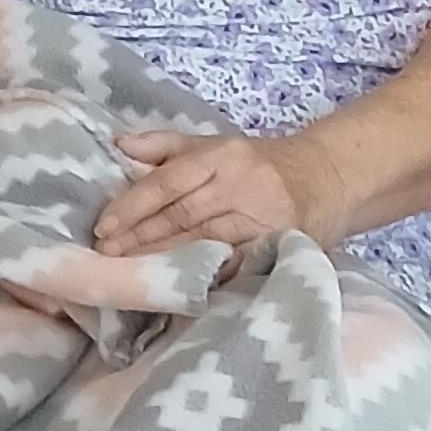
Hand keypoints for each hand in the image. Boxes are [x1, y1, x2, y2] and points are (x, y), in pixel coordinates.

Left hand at [93, 127, 328, 259]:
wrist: (327, 178)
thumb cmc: (260, 164)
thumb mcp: (217, 144)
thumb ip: (167, 145)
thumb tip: (119, 146)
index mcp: (223, 156)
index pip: (169, 181)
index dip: (134, 205)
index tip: (104, 226)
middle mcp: (242, 184)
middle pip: (183, 214)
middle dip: (141, 237)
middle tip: (106, 254)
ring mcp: (262, 219)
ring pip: (205, 241)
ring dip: (165, 258)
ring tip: (131, 271)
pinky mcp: (278, 246)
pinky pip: (235, 264)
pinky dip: (206, 274)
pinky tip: (178, 285)